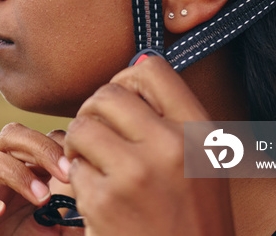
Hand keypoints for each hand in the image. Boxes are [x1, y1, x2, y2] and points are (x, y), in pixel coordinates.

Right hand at [0, 123, 80, 234]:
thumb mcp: (61, 229)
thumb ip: (74, 207)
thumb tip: (93, 183)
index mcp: (25, 171)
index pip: (38, 137)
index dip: (59, 144)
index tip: (79, 164)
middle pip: (10, 135)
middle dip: (39, 147)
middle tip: (66, 173)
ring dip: (12, 171)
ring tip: (40, 197)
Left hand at [64, 55, 234, 235]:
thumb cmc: (193, 215)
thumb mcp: (203, 160)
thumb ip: (173, 114)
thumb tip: (137, 61)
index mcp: (199, 131)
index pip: (151, 68)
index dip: (128, 79)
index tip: (125, 101)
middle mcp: (170, 146)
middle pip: (107, 94)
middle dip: (95, 112)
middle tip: (100, 134)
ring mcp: (135, 174)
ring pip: (81, 126)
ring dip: (80, 144)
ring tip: (96, 164)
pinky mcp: (104, 202)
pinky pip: (73, 167)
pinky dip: (78, 180)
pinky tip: (99, 197)